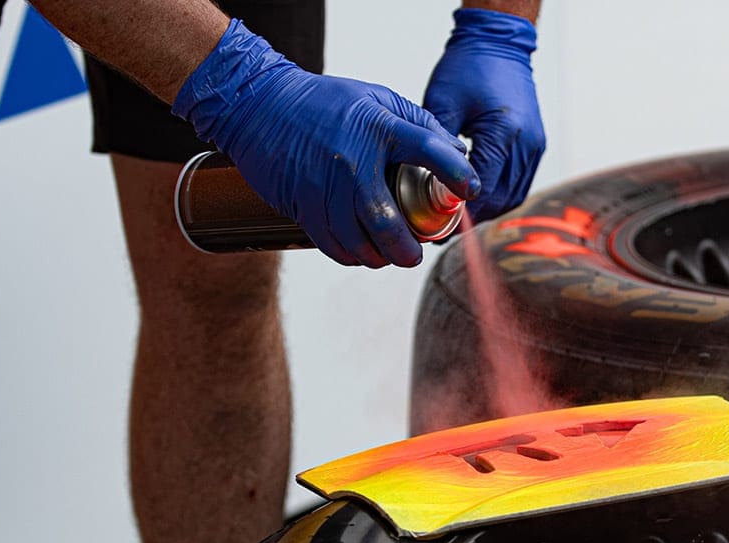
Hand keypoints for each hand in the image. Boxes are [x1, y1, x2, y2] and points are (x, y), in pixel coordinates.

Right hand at [172, 20, 479, 266]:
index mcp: (378, 128)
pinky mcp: (301, 204)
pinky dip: (351, 256)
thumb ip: (419, 123)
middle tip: (415, 254)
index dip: (454, 172)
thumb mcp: (376, 98)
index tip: (470, 191)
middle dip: (407, 249)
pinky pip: (331, 245)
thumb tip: (456, 150)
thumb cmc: (325, 102)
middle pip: (387, 222)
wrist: (258, 103)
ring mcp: (324, 186)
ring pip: (357, 242)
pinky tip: (361, 254)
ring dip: (379, 258)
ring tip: (389, 256)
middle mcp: (352, 160)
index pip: (427, 150)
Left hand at [424, 8, 544, 222]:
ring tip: (459, 220)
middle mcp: (526, 144)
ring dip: (488, 211)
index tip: (437, 226)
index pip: (481, 189)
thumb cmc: (468, 67)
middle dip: (472, 219)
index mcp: (503, 134)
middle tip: (444, 231)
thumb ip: (437, 147)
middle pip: (500, 201)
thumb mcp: (442, 103)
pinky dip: (499, 197)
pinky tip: (477, 201)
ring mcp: (535, 147)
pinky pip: (519, 184)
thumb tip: (423, 184)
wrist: (498, 45)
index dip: (459, 213)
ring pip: (513, 198)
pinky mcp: (536, 146)